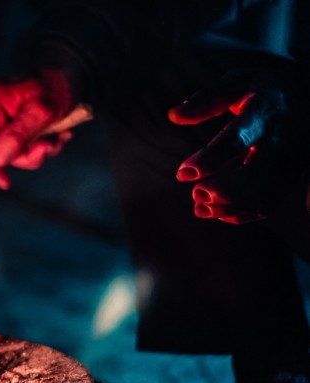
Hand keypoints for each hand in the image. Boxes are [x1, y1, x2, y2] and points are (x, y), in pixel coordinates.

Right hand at [0, 69, 74, 188]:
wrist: (76, 70)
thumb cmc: (58, 84)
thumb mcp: (41, 112)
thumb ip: (17, 136)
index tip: (5, 182)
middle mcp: (0, 110)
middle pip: (3, 149)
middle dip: (29, 154)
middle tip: (49, 147)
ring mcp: (11, 117)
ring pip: (19, 150)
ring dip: (42, 149)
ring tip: (60, 137)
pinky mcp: (23, 122)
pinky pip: (30, 143)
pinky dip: (46, 143)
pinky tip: (59, 133)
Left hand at [169, 66, 309, 223]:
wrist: (309, 93)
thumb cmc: (263, 88)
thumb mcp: (236, 82)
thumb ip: (206, 100)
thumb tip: (173, 116)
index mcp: (266, 111)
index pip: (236, 139)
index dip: (207, 160)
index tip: (182, 174)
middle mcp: (283, 138)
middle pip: (253, 174)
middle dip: (220, 189)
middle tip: (195, 193)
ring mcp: (291, 160)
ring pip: (261, 194)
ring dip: (227, 207)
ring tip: (199, 207)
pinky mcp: (292, 176)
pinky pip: (269, 204)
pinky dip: (241, 214)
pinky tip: (218, 212)